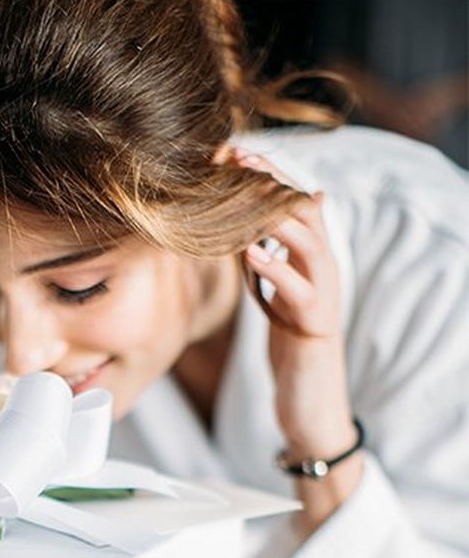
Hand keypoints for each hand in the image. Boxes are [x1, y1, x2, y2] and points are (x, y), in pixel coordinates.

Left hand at [233, 148, 363, 530]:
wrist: (312, 405)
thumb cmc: (291, 350)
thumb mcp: (276, 298)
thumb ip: (267, 262)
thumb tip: (245, 231)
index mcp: (312, 259)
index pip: (294, 203)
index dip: (267, 176)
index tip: (232, 152)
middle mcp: (325, 270)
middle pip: (303, 209)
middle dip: (271, 181)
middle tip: (236, 156)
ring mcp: (324, 297)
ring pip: (308, 241)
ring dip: (275, 214)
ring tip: (243, 191)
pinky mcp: (315, 327)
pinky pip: (300, 291)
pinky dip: (275, 269)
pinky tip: (249, 254)